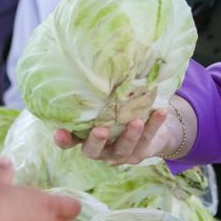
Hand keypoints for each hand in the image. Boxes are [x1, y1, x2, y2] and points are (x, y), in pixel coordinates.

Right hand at [53, 106, 181, 164]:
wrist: (148, 128)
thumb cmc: (118, 112)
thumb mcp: (106, 105)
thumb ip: (97, 97)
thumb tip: (92, 66)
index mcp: (86, 138)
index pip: (70, 142)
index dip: (64, 140)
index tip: (60, 132)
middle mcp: (101, 150)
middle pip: (93, 151)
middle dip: (97, 141)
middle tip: (101, 130)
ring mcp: (120, 154)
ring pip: (123, 148)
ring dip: (130, 136)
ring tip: (136, 122)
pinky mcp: (140, 153)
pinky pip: (147, 140)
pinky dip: (154, 125)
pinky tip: (160, 112)